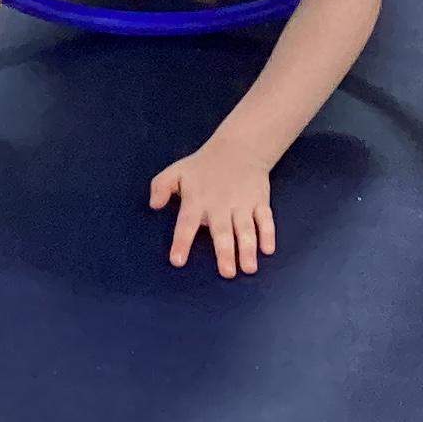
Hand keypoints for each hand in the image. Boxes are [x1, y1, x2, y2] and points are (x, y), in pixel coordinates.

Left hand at [148, 146, 275, 279]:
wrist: (238, 148)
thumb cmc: (203, 167)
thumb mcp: (176, 171)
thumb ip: (161, 186)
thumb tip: (154, 205)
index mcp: (197, 199)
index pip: (187, 223)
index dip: (182, 242)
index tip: (178, 261)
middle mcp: (220, 204)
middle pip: (222, 231)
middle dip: (225, 252)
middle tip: (227, 273)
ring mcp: (242, 203)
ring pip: (246, 228)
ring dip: (248, 248)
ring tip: (248, 268)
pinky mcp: (260, 201)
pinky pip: (265, 219)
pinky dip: (268, 233)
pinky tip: (268, 249)